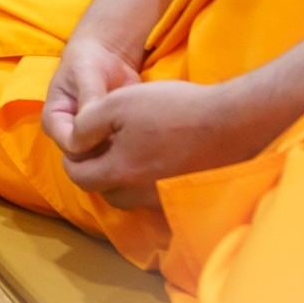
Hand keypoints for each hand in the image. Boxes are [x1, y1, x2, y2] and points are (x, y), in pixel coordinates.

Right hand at [40, 33, 144, 157]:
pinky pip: (117, 156)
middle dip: (109, 152)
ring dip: (121, 152)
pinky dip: (130, 149)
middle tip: (132, 134)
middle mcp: (68, 136)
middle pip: (86, 160)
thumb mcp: (87, 75)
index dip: (93, 144)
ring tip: (139, 133)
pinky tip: (143, 136)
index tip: (115, 129)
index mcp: (54, 122)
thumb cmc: (88, 61)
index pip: (70, 147)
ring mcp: (88, 140)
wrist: (106, 56)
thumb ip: (88, 100)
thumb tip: (90, 128)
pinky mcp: (107, 141)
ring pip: (103, 162)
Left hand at [57, 79, 287, 209]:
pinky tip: (155, 159)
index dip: (73, 160)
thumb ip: (87, 125)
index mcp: (120, 173)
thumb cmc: (172, 108)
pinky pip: (155, 196)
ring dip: (122, 179)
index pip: (80, 178)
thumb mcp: (116, 104)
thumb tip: (74, 143)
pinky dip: (147, 182)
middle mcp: (140, 194)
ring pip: (130, 196)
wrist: (230, 122)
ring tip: (127, 152)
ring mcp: (165, 197)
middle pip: (105, 191)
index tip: (78, 145)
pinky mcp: (186, 195)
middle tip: (101, 147)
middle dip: (97, 172)